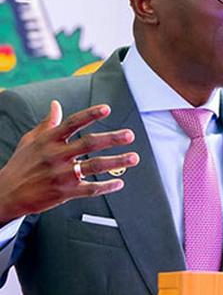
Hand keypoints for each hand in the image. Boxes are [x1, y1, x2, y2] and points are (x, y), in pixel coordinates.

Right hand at [0, 101, 138, 224]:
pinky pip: (90, 189)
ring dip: (116, 161)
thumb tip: (56, 104)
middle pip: (88, 143)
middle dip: (111, 139)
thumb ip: (47, 123)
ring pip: (94, 166)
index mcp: (49, 140)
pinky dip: (106, 186)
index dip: (90, 115)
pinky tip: (119, 182)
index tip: (107, 109)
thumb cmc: (20, 165)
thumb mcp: (30, 141)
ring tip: (133, 157)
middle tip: (129, 135)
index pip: (72, 123)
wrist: (5, 194)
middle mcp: (56, 156)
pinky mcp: (65, 192)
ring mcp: (62, 175)